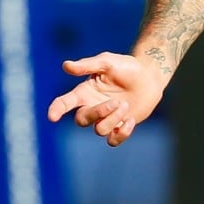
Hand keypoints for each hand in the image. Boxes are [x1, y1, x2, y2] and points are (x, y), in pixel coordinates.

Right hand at [46, 53, 166, 147]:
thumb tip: (66, 65)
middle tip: (117, 102)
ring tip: (126, 105)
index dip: (56, 110)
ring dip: (113, 119)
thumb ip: (87, 65)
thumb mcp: (107, 62)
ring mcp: (105, 119)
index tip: (52, 116)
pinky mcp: (119, 126)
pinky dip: (121, 134)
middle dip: (98, 113)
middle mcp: (91, 107)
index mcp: (84, 92)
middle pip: (82, 120)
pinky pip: (112, 141)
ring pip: (99, 130)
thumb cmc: (126, 67)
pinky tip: (130, 120)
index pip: (64, 103)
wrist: (150, 76)